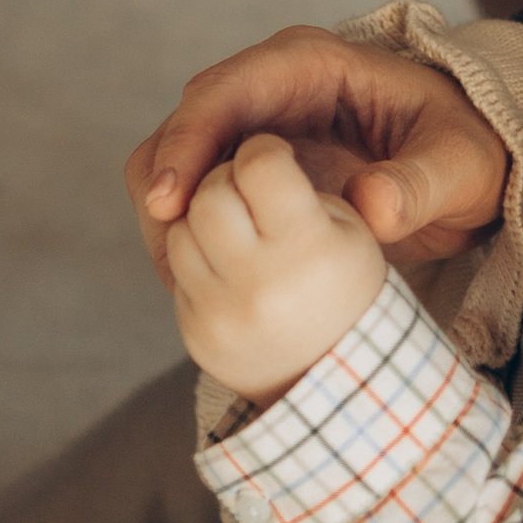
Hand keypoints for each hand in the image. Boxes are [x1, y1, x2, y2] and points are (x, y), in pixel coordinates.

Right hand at [128, 27, 508, 277]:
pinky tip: (200, 277)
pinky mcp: (253, 168)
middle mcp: (271, 86)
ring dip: (169, 211)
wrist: (472, 172)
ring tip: (179, 274)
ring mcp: (257, 126)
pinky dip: (190, 229)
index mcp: (312, 64)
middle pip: (187, 122)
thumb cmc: (468, 153)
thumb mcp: (461, 168)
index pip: (227, 89)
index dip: (188, 141)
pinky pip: (202, 191)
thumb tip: (370, 204)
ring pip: (181, 157)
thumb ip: (420, 184)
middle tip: (167, 253)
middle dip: (165, 182)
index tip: (169, 200)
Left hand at [166, 134, 386, 401]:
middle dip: (226, 179)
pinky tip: (229, 263)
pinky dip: (196, 254)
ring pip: (179, 226)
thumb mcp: (348, 226)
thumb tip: (239, 152)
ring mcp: (222, 312)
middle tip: (250, 191)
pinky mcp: (196, 331)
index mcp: (308, 248)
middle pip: (209, 192)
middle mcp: (260, 282)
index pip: (259, 165)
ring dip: (203, 215)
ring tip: (240, 228)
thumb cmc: (342, 281)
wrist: (335, 372)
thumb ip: (295, 186)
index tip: (273, 160)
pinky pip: (174, 268)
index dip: (265, 151)